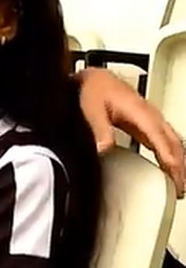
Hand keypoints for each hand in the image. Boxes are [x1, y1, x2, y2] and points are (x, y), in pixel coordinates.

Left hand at [77, 68, 184, 197]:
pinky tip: (170, 168)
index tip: (173, 170)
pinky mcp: (147, 124)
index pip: (158, 135)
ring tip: (179, 184)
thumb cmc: (94, 90)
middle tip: (179, 187)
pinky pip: (166, 141)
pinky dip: (172, 156)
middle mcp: (150, 115)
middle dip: (179, 164)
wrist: (94, 79)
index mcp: (138, 110)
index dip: (167, 153)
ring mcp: (151, 119)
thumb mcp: (91, 109)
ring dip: (179, 162)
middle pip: (172, 141)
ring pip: (173, 142)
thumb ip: (99, 129)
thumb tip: (103, 149)